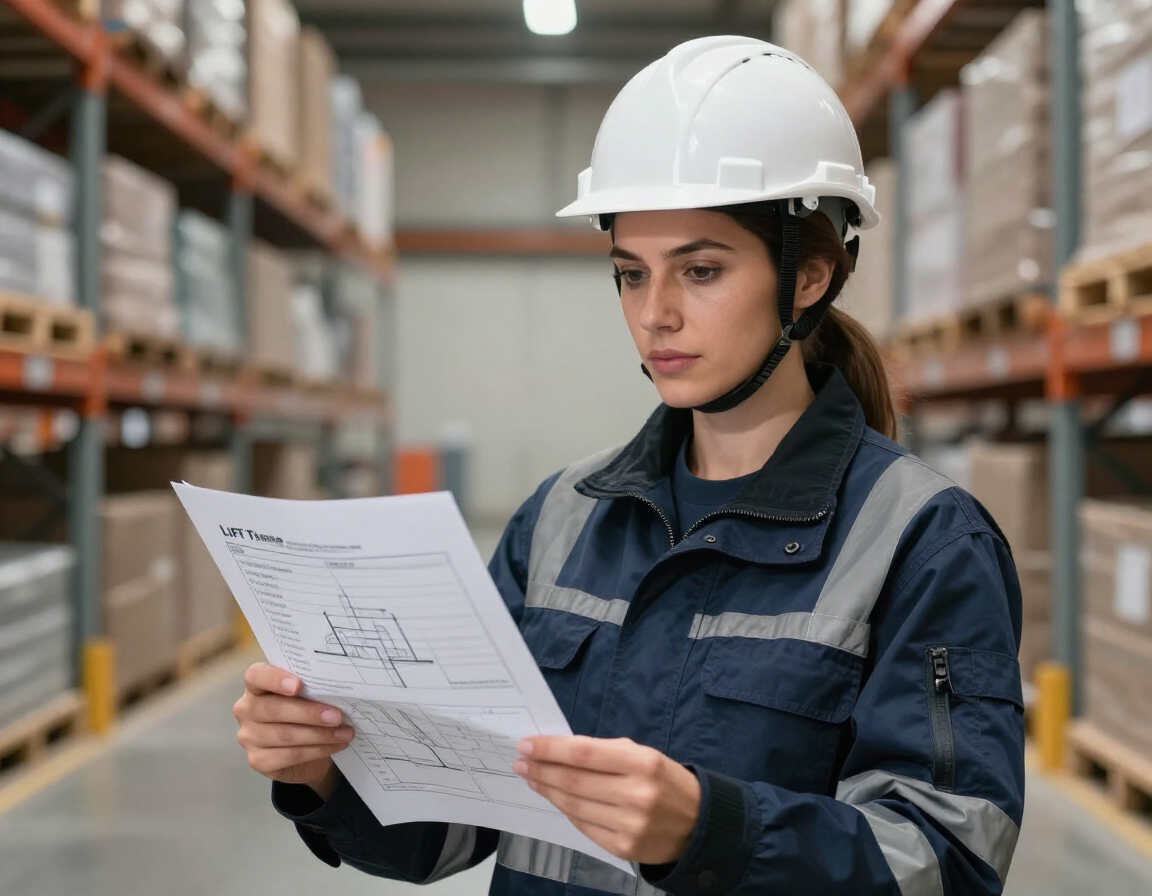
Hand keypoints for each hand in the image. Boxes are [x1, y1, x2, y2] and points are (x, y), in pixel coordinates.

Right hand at [233, 663, 353, 799]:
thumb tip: (338, 686)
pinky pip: (289, 756)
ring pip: (285, 735)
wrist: (306, 749)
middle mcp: (246, 710)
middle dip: (309, 713)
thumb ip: (312, 687)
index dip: (274, 679)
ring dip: (320, 735)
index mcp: (256, 686)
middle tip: (337, 716)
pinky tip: (336, 745)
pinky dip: (317, 751)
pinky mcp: (257, 761)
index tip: (298, 686)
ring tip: (345, 732)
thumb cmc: (306, 711)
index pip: (255, 676)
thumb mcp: (308, 695)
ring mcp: (249, 737)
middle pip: (273, 709)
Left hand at [512, 735, 700, 864]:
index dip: (550, 749)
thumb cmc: (665, 781)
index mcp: (642, 764)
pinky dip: (565, 810)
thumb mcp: (644, 755)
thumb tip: (559, 751)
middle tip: (521, 762)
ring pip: (574, 806)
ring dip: (547, 790)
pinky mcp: (622, 847)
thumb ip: (604, 752)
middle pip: (574, 782)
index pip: (584, 754)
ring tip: (532, 778)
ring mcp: (629, 825)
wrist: (698, 824)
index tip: (527, 745)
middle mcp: (636, 795)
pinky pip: (583, 826)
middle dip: (542, 770)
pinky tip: (555, 798)